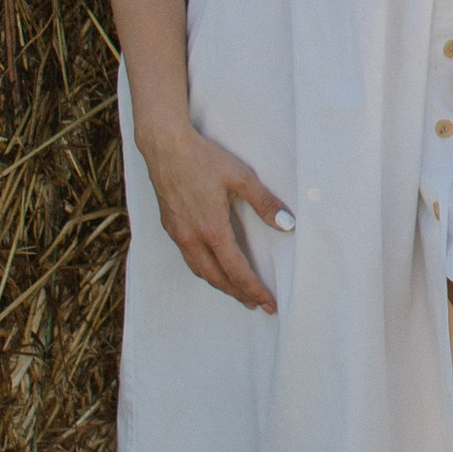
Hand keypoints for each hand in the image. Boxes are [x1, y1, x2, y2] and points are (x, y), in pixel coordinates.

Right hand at [138, 120, 291, 311]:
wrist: (165, 147)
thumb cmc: (203, 158)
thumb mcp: (241, 177)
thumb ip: (265, 203)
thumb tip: (287, 224)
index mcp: (212, 229)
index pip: (237, 270)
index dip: (254, 289)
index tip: (269, 302)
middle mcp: (192, 237)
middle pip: (218, 278)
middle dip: (239, 294)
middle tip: (257, 305)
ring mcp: (179, 234)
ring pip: (201, 271)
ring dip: (221, 285)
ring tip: (239, 293)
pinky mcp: (171, 227)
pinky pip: (190, 259)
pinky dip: (205, 271)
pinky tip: (213, 268)